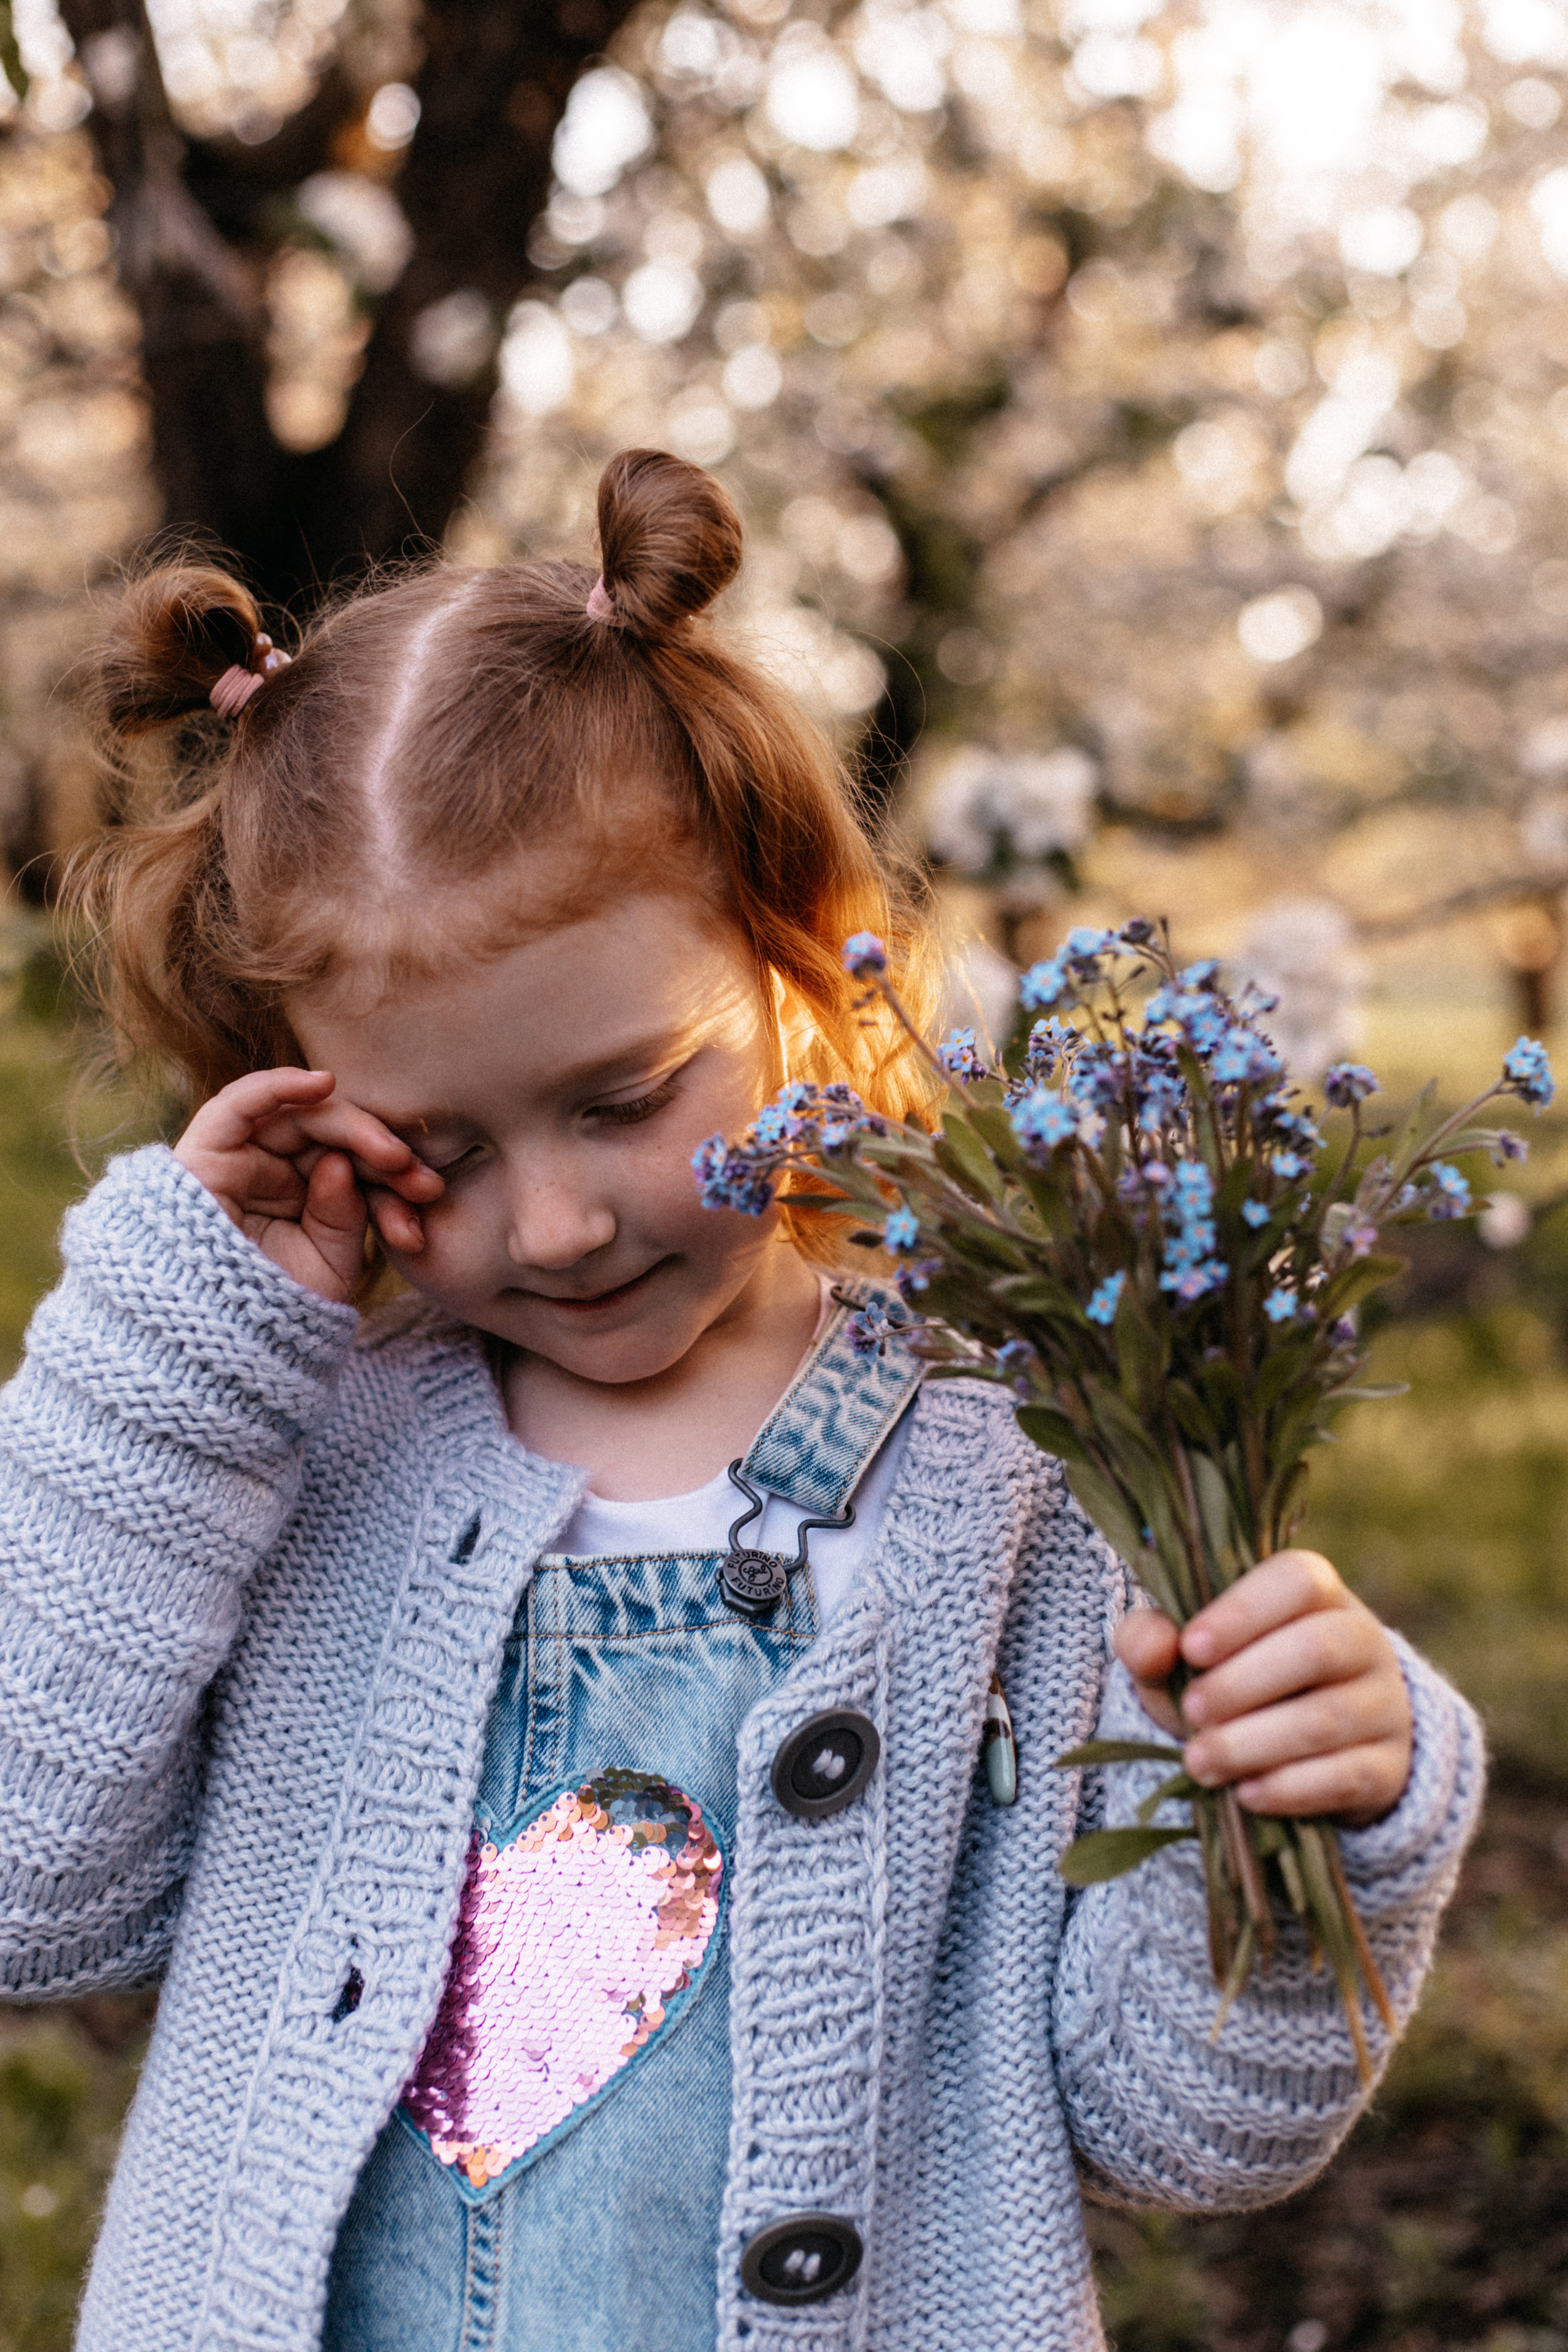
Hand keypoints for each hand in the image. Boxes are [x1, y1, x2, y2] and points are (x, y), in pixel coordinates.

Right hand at [173, 1068, 443, 1303]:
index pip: (354, 1167)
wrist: (217, 1349)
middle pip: (332, 1138)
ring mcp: (240, 1162)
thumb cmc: (277, 1313)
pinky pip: (238, 1105)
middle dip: (383, 1154)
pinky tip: (323, 1084)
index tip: (429, 1194)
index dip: (393, 1176)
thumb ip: (343, 1215)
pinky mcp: (204, 1155)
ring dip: (352, 1127)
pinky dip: (279, 1086)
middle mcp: (271, 1173)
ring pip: (299, 1118)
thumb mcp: (328, 1265)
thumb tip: (339, 1164)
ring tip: (392, 1154)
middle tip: (424, 1181)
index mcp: (303, 1197)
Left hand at [1113, 1549, 1413, 1827]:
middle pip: (1316, 1648)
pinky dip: (1290, 1788)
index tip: (1191, 1648)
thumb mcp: (1185, 1653)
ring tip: (1199, 1761)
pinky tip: (1245, 1795)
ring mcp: (1384, 1705)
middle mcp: (1362, 1640)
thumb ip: (1153, 1638)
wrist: (1304, 1749)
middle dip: (1243, 1683)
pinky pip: (1348, 1776)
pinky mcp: (1388, 1768)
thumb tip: (1153, 1649)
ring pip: (1328, 1718)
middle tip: (1192, 1711)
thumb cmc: (1232, 1677)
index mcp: (1316, 1591)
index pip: (1296, 1580)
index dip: (1243, 1612)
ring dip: (1255, 1742)